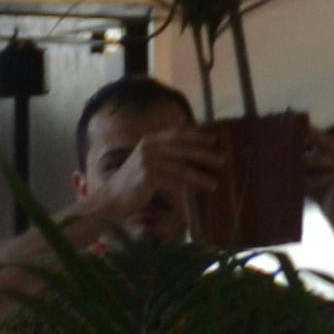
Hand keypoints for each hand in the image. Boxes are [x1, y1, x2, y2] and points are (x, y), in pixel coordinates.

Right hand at [86, 123, 227, 242]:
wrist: (110, 198)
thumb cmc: (131, 183)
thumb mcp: (147, 161)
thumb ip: (164, 153)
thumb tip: (191, 149)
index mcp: (149, 141)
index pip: (178, 134)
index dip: (197, 136)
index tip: (214, 140)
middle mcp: (148, 148)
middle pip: (183, 149)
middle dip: (205, 154)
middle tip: (222, 160)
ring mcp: (147, 161)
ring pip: (181, 168)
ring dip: (200, 176)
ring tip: (214, 183)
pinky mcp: (148, 176)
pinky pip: (174, 181)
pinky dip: (188, 187)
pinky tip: (198, 191)